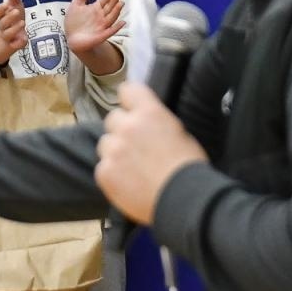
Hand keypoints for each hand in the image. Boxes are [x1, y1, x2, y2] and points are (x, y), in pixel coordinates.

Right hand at [0, 0, 28, 64]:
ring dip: (14, 28)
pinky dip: (19, 43)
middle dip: (9, 17)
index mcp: (2, 16)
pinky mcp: (15, 44)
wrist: (10, 38)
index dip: (1, 8)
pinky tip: (24, 39)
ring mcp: (9, 36)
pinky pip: (16, 45)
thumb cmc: (13, 18)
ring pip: (8, 34)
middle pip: (3, 23)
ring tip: (22, 22)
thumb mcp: (14, 6)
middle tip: (16, 11)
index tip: (7, 4)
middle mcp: (4, 26)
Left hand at [65, 0, 125, 55]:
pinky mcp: (101, 35)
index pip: (105, 0)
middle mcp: (101, 16)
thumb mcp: (77, 4)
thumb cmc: (74, 22)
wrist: (72, 39)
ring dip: (117, 11)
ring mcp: (102, 26)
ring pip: (112, 17)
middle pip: (110, 7)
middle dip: (114, 0)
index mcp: (96, 8)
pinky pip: (111, 31)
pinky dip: (117, 27)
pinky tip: (122, 22)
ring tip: (121, 3)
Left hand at [94, 83, 208, 223]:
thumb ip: (157, 123)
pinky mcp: (104, 173)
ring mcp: (113, 150)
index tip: (133, 110)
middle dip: (122, 129)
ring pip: (105, 144)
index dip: (130, 101)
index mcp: (149, 112)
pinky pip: (103, 167)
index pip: (127, 90)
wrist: (183, 200)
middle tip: (135, 146)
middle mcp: (127, 127)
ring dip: (115, 151)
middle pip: (112, 118)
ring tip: (132, 168)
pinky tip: (128, 183)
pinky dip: (112, 174)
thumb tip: (147, 123)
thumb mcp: (179, 133)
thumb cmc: (189, 167)